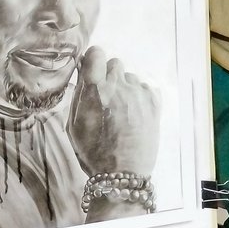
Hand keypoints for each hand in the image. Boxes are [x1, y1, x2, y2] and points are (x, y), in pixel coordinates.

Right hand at [67, 46, 159, 177]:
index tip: (92, 72)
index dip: (92, 61)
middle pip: (114, 63)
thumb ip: (79, 94)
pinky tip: (134, 114)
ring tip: (121, 110)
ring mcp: (139, 93)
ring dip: (124, 88)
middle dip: (108, 76)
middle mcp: (119, 86)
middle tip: (106, 96)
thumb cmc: (93, 152)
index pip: (96, 53)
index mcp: (96, 89)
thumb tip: (83, 72)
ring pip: (130, 77)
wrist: (123, 174)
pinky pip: (145, 88)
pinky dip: (139, 96)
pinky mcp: (154, 102)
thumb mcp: (74, 124)